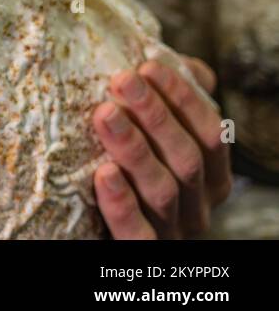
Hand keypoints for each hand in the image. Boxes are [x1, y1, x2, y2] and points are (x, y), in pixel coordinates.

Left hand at [92, 56, 231, 238]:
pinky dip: (122, 204)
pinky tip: (104, 174)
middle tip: (121, 79)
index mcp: (211, 175)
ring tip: (105, 115)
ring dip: (135, 149)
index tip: (147, 65)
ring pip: (163, 191)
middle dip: (155, 115)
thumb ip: (168, 101)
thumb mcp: (153, 133)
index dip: (183, 98)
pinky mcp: (139, 250)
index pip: (211, 133)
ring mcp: (172, 231)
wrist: (98, 230)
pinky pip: (136, 233)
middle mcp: (199, 205)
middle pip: (187, 159)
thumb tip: (172, 60)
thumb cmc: (129, 166)